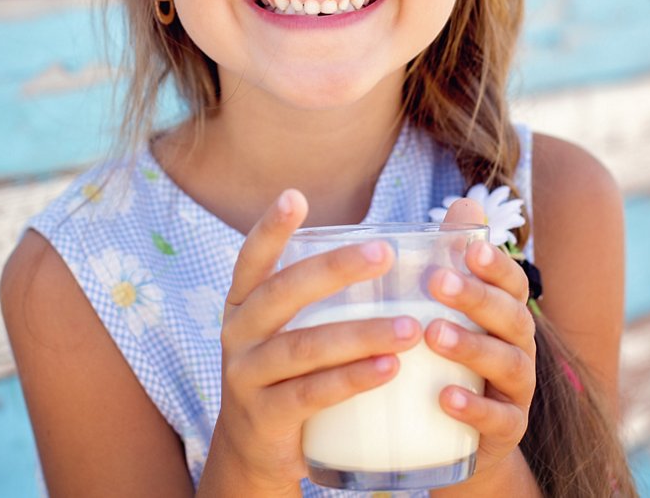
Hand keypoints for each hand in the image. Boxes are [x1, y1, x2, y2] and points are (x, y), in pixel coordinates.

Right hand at [198, 190, 423, 494]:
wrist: (254, 454)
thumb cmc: (290, 376)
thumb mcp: (290, 332)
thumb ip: (326, 297)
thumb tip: (397, 246)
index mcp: (244, 305)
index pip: (251, 259)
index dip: (270, 228)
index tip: (295, 196)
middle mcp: (238, 334)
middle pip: (283, 293)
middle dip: (335, 269)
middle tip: (385, 252)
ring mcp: (247, 377)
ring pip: (304, 346)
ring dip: (360, 333)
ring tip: (411, 327)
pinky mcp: (265, 418)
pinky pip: (312, 394)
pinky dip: (352, 379)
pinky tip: (389, 368)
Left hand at [428, 197, 536, 477]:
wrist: (455, 442)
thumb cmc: (448, 360)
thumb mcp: (447, 310)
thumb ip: (454, 259)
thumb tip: (463, 203)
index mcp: (506, 315)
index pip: (511, 283)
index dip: (495, 265)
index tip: (469, 247)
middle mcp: (519, 349)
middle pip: (511, 318)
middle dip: (477, 298)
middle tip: (437, 282)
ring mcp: (516, 393)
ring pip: (508, 365)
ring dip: (471, 347)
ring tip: (432, 334)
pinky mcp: (505, 434)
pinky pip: (500, 421)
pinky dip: (475, 409)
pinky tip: (445, 397)